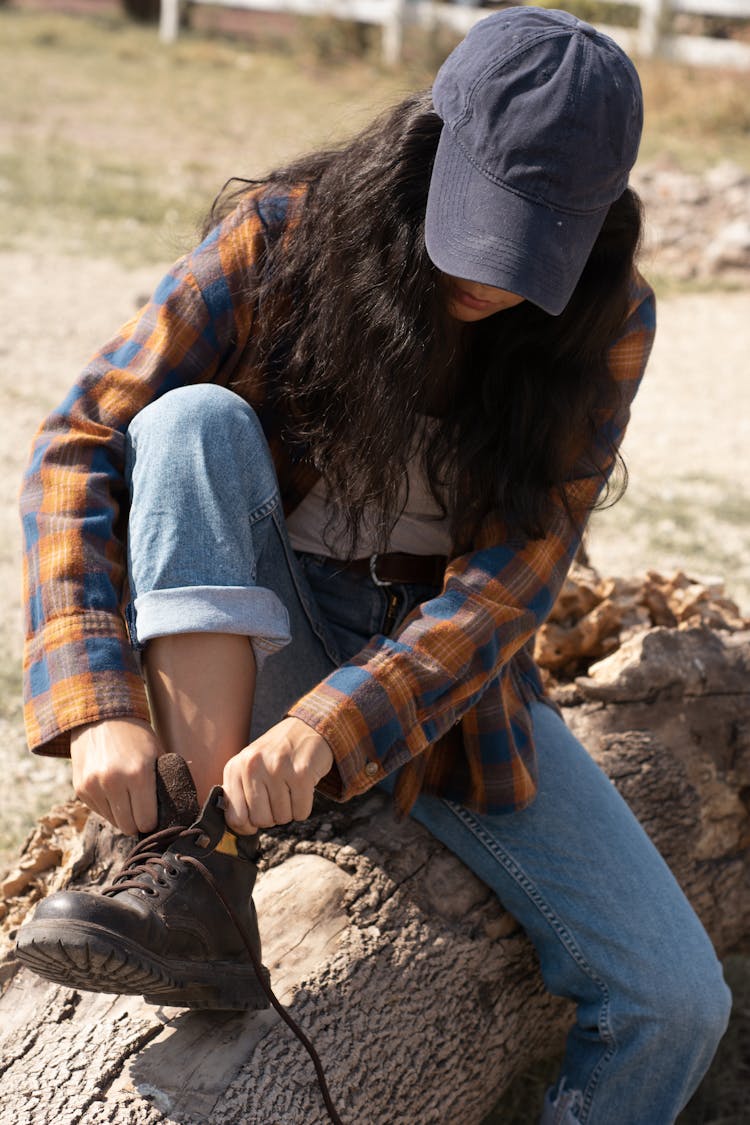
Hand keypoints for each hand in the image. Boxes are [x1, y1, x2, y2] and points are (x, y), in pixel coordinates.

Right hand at [70, 718, 161, 835]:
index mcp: (138, 774)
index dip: (153, 821)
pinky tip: (113, 790)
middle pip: (128, 826)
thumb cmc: (136, 736)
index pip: (146, 821)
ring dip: (121, 815)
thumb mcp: (157, 753)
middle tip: (142, 811)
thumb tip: (173, 811)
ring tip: (127, 796)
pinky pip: (98, 811)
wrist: (102, 716)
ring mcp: (93, 786)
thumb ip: (162, 782)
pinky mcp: (80, 788)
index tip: (155, 815)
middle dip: (137, 822)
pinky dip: (107, 806)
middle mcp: (113, 782)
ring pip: (113, 821)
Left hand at [222, 717, 333, 835]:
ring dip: (289, 810)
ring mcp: (277, 768)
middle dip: (272, 816)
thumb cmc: (275, 754)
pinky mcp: (301, 773)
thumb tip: (240, 828)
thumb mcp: (249, 767)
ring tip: (290, 788)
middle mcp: (253, 766)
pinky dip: (304, 807)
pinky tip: (302, 789)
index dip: (248, 825)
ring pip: (283, 818)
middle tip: (277, 798)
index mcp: (235, 767)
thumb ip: (238, 794)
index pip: (235, 818)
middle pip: (261, 820)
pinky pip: (301, 812)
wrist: (307, 727)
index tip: (256, 819)